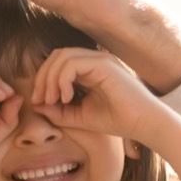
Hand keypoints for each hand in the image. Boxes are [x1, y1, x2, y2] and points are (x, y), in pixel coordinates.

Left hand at [31, 47, 164, 143]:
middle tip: (40, 100)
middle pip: (57, 55)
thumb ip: (58, 110)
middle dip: (43, 77)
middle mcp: (94, 60)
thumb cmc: (117, 121)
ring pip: (62, 56)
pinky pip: (72, 64)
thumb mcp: (79, 117)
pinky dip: (62, 80)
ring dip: (50, 79)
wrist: (144, 125)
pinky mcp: (104, 64)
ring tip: (52, 100)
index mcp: (89, 69)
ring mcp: (100, 59)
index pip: (58, 62)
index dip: (43, 79)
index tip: (39, 102)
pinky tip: (66, 98)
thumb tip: (36, 104)